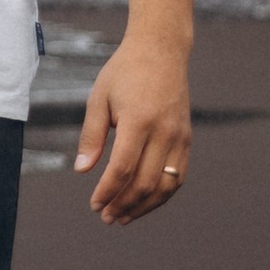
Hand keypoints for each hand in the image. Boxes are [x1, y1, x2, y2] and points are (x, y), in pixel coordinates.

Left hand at [74, 35, 190, 224]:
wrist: (161, 51)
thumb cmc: (124, 72)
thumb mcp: (99, 98)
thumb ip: (91, 136)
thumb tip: (81, 170)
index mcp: (139, 120)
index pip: (123, 168)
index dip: (108, 191)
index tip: (94, 204)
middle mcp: (164, 132)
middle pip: (145, 183)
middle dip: (123, 205)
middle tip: (105, 216)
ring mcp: (180, 137)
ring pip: (165, 186)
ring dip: (144, 207)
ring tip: (123, 217)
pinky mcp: (188, 140)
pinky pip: (178, 177)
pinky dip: (162, 195)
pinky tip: (144, 202)